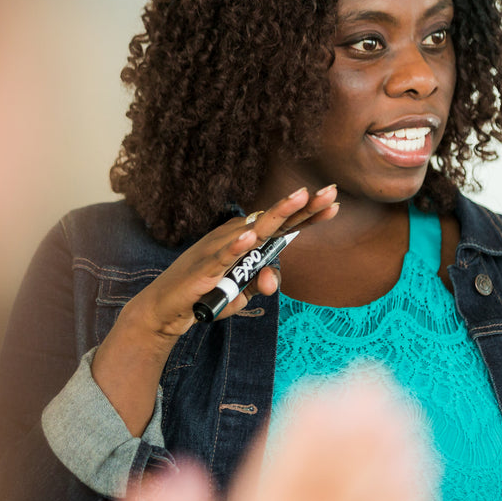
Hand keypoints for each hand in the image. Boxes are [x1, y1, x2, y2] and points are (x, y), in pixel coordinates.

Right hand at [121, 184, 337, 340]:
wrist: (167, 308)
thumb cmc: (206, 293)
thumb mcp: (241, 291)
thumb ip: (261, 283)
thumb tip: (273, 283)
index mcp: (246, 241)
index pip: (281, 225)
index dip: (306, 214)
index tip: (334, 202)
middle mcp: (234, 238)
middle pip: (273, 220)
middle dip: (301, 205)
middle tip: (328, 191)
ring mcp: (218, 250)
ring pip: (253, 231)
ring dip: (277, 214)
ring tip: (299, 198)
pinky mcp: (204, 267)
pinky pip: (222, 255)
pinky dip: (235, 246)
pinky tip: (250, 236)